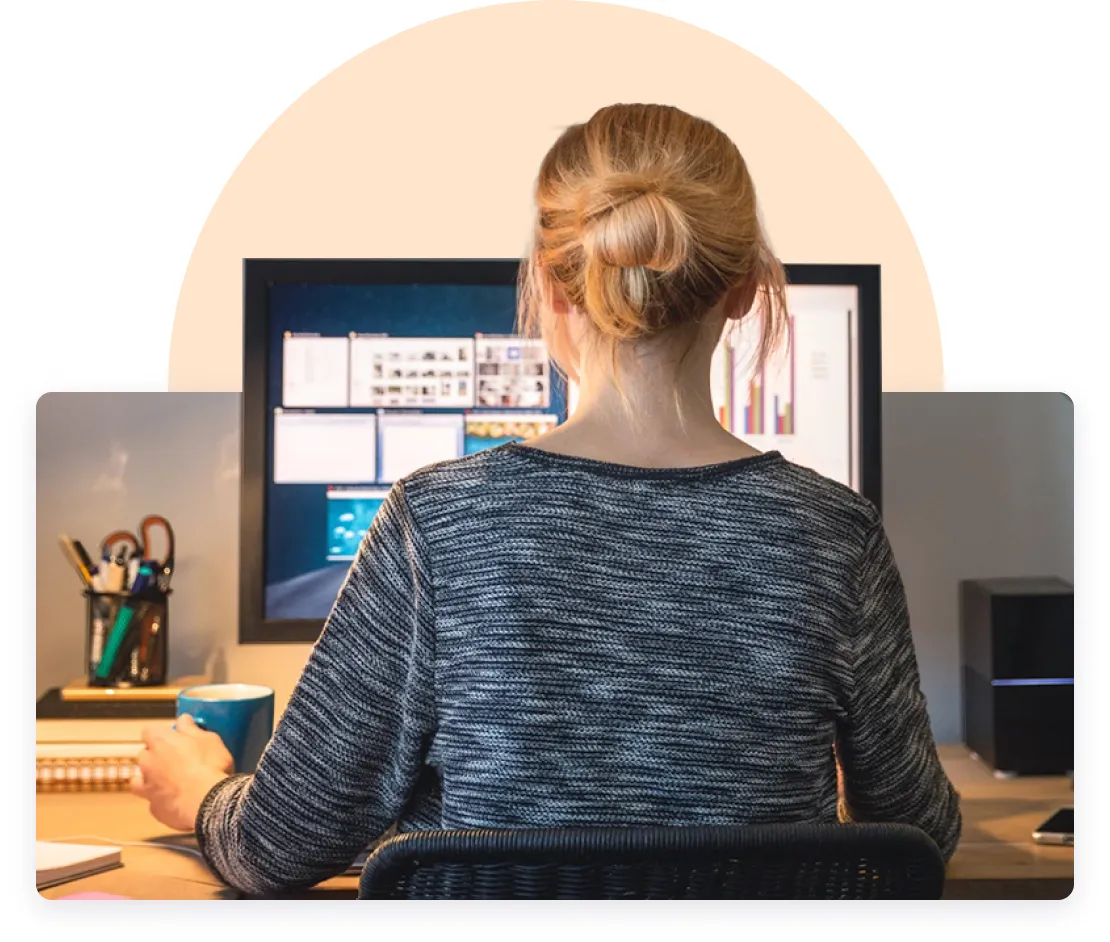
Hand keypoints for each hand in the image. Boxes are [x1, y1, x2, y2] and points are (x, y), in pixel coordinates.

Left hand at [131, 714, 234, 830]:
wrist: (206, 801)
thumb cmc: (210, 764)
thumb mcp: (209, 739)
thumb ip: (191, 729)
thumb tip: (183, 720)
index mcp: (160, 741)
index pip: (149, 731)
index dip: (160, 734)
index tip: (174, 738)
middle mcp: (148, 762)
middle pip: (144, 755)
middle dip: (155, 757)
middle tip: (176, 760)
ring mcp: (147, 787)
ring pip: (138, 781)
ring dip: (149, 780)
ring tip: (168, 783)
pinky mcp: (154, 809)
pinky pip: (153, 802)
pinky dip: (161, 801)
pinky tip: (175, 802)